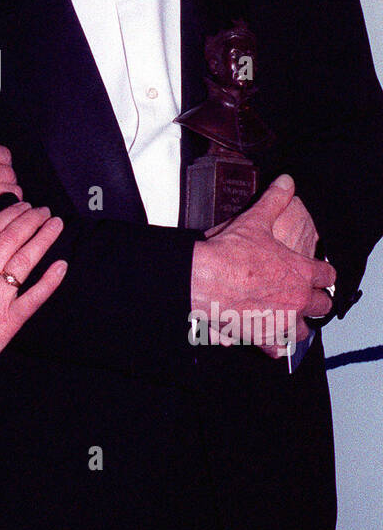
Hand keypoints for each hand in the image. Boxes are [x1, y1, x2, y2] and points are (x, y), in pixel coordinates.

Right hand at [0, 202, 66, 393]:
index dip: (9, 215)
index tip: (23, 206)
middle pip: (11, 240)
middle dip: (30, 221)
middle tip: (45, 210)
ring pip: (23, 261)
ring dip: (42, 239)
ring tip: (56, 225)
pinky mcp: (10, 321)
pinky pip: (33, 298)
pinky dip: (49, 281)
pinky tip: (62, 266)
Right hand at [191, 174, 335, 357]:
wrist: (201, 280)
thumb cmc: (228, 254)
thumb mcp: (255, 220)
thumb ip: (274, 200)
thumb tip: (286, 181)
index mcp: (301, 273)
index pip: (328, 275)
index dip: (320, 272)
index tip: (312, 272)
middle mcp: (296, 300)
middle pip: (321, 306)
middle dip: (312, 300)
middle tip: (298, 294)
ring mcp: (281, 322)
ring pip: (304, 330)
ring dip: (297, 323)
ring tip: (284, 316)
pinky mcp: (262, 337)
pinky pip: (278, 348)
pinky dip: (274, 345)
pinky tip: (266, 337)